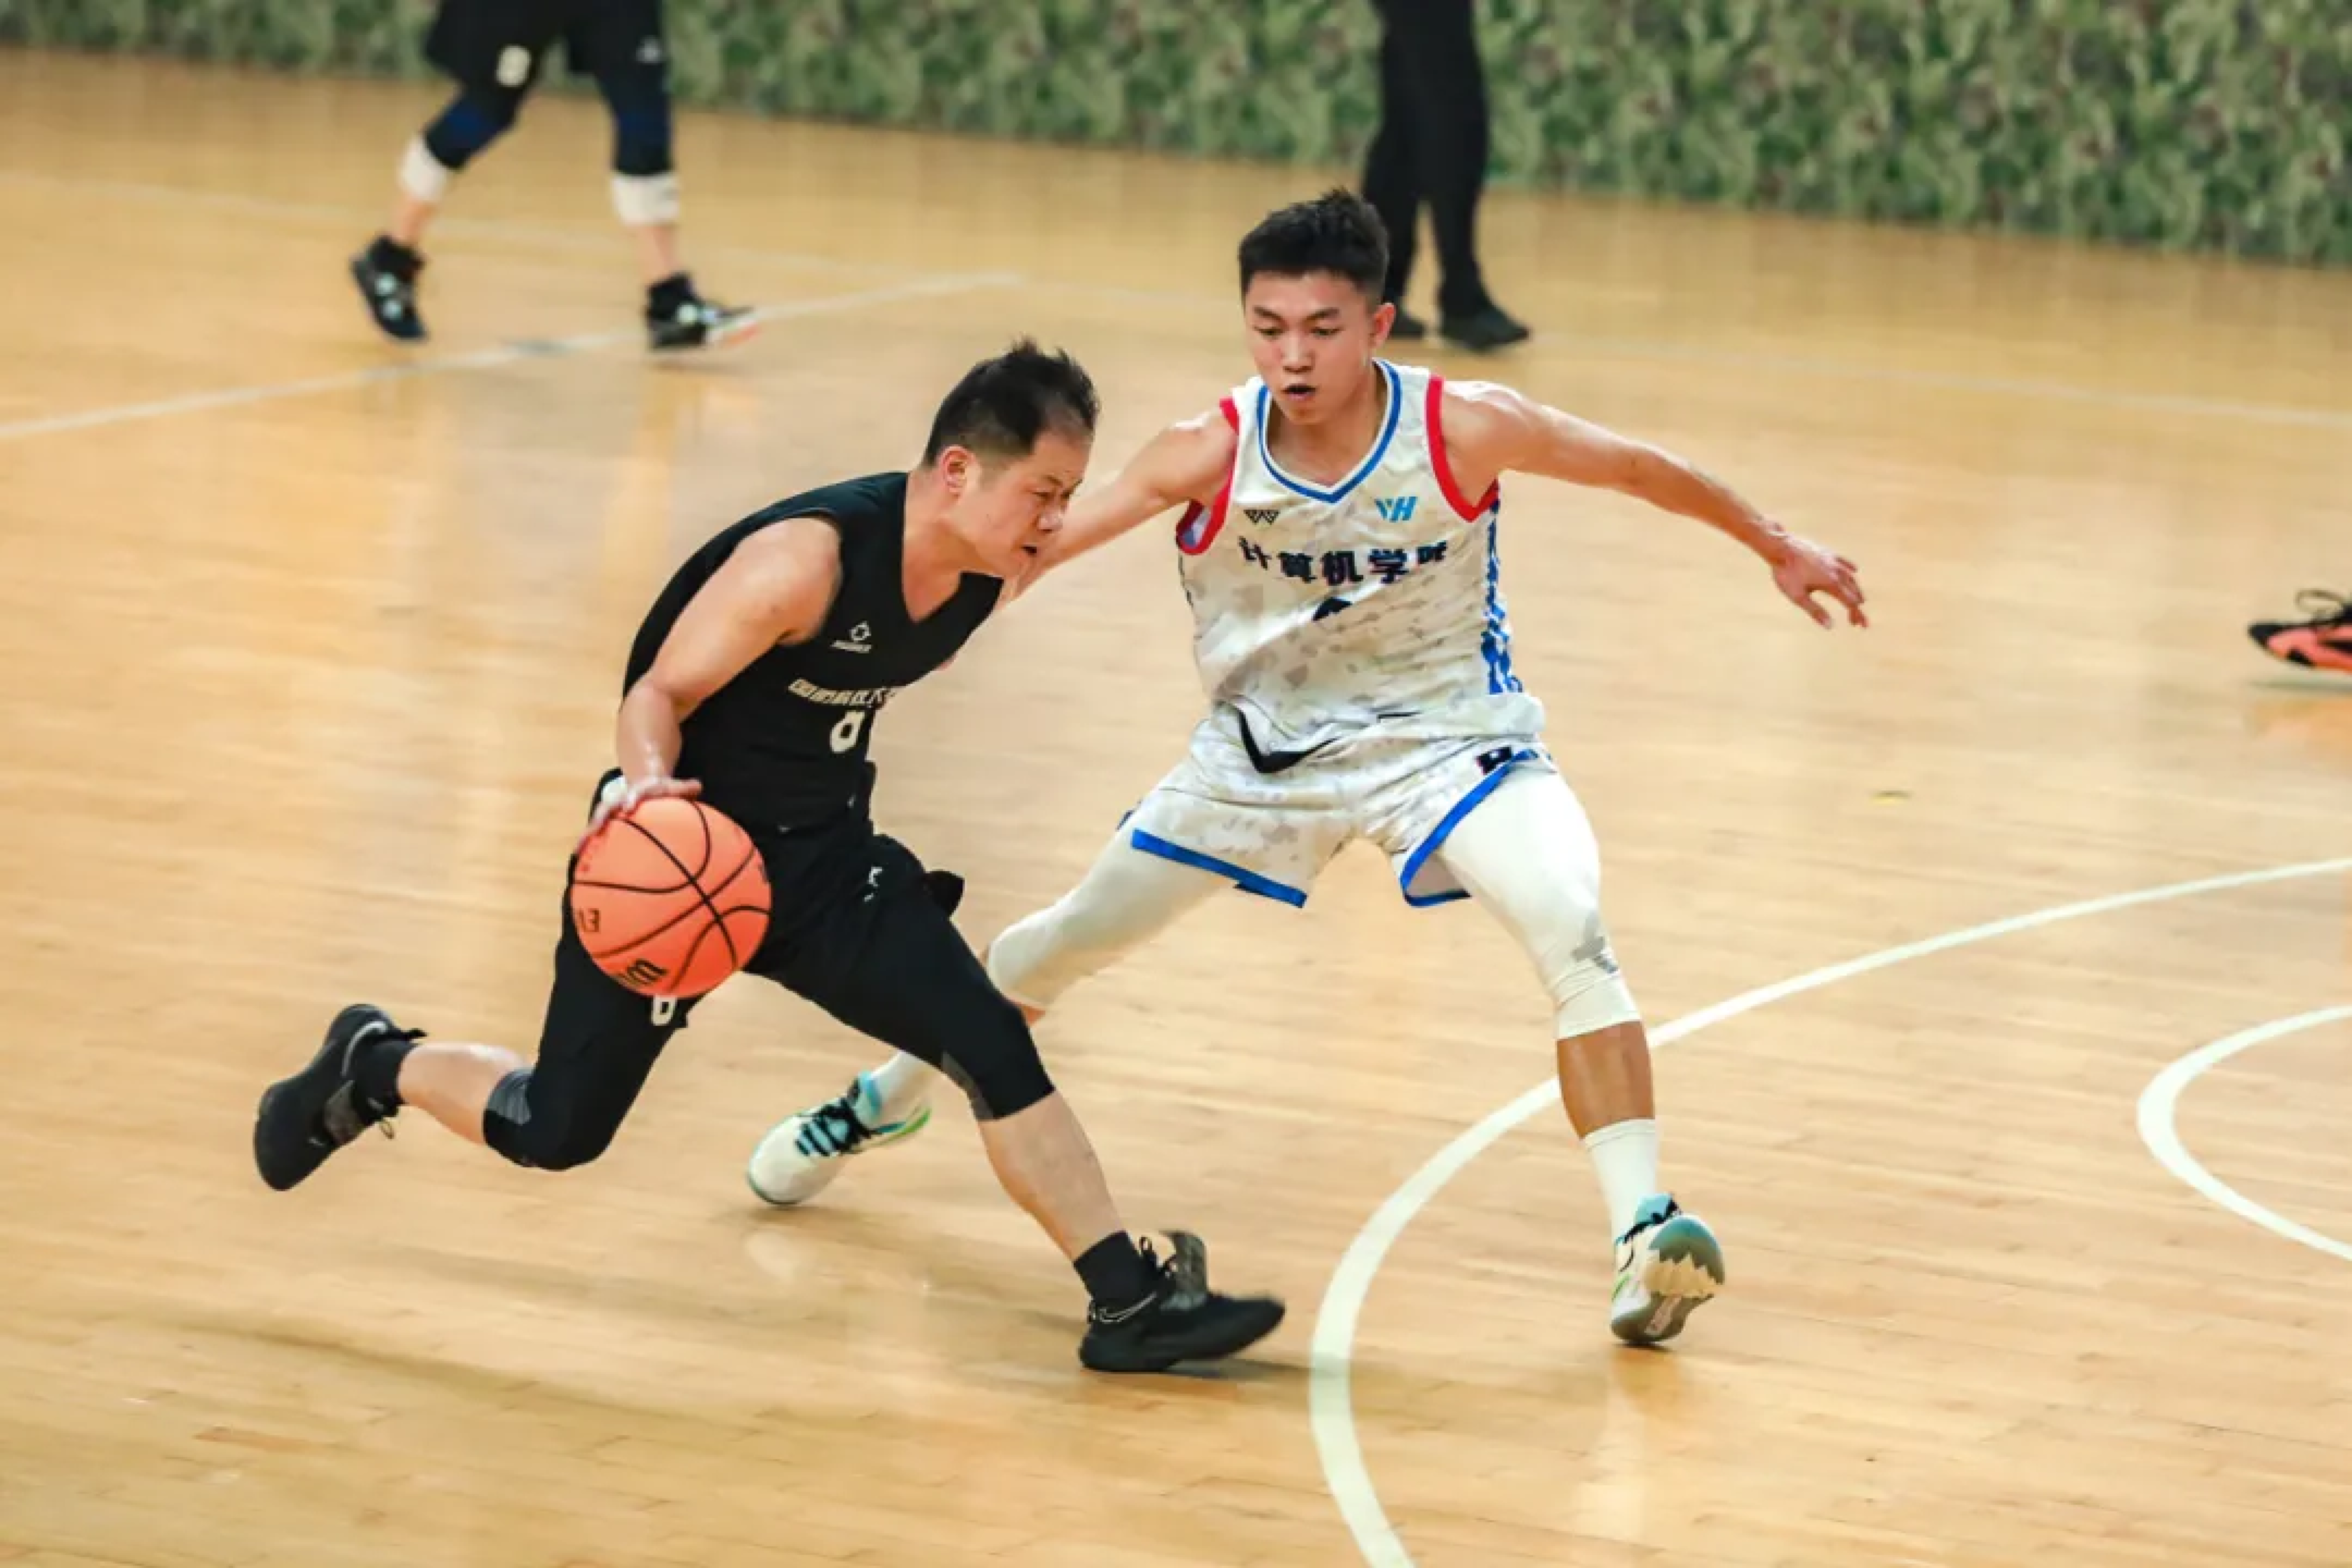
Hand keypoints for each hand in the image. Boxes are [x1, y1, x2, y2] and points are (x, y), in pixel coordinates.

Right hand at [580, 773, 701, 849]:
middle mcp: (621, 800)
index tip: (629, 807)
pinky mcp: (607, 823)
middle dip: (599, 819)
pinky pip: (597, 834)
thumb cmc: (662, 791)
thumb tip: (697, 786)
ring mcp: (612, 812)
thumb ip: (685, 787)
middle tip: (593, 831)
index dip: (632, 797)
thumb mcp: (675, 787)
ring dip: (588, 835)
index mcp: (639, 791)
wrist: (646, 786)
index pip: (635, 792)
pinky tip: (582, 861)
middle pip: (607, 808)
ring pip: (597, 822)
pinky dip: (589, 845)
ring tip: (579, 851)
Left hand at [1768, 533, 1867, 628]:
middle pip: (1853, 592)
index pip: (1850, 603)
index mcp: (1832, 584)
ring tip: (1859, 600)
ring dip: (1856, 591)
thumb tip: (1830, 626)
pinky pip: (1844, 562)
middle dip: (1857, 607)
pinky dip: (1851, 570)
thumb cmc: (1787, 573)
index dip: (1857, 615)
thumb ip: (1815, 611)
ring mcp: (1833, 561)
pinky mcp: (1828, 553)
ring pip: (1851, 578)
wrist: (1781, 548)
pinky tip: (1854, 571)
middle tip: (1856, 620)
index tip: (1861, 625)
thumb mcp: (1798, 596)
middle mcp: (1837, 572)